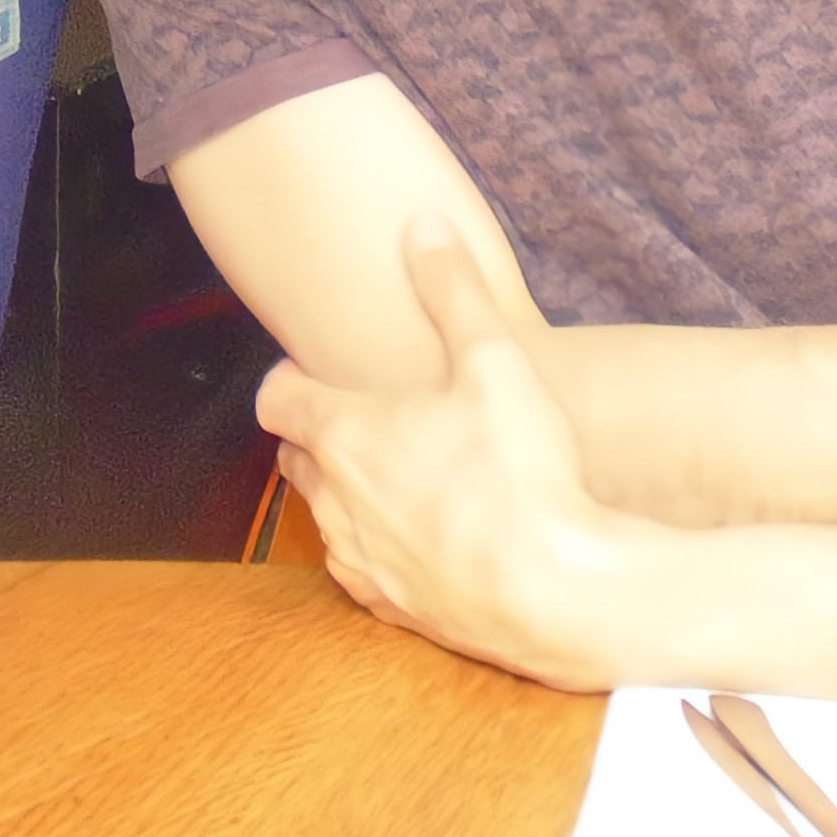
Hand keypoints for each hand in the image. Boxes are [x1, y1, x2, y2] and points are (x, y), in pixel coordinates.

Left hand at [253, 222, 635, 688]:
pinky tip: (423, 539)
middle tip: (363, 417)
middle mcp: (334, 502)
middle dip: (315, 435)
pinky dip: (378, 549)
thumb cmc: (523, 474)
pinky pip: (363, 573)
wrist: (559, 593)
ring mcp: (361, 562)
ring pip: (325, 519)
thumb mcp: (495, 361)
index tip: (316, 368)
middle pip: (294, 459)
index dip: (290, 377)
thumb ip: (454, 289)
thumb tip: (423, 226)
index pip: (277, 397)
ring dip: (346, 494)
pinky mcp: (393, 610)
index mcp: (344, 435)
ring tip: (398, 475)